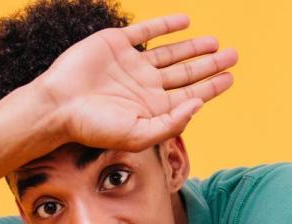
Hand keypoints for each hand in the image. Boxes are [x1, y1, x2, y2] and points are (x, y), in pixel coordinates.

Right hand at [35, 13, 236, 151]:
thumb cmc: (94, 127)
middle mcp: (145, 86)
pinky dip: (166, 25)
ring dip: (193, 47)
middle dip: (210, 65)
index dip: (212, 86)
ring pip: (171, 53)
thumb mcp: (138, 134)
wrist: (58, 105)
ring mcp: (131, 64)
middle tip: (233, 55)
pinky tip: (185, 21)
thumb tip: (200, 104)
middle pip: (186, 73)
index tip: (230, 77)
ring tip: (215, 43)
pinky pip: (146, 32)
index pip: (190, 95)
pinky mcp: (117, 44)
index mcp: (152, 108)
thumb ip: (171, 122)